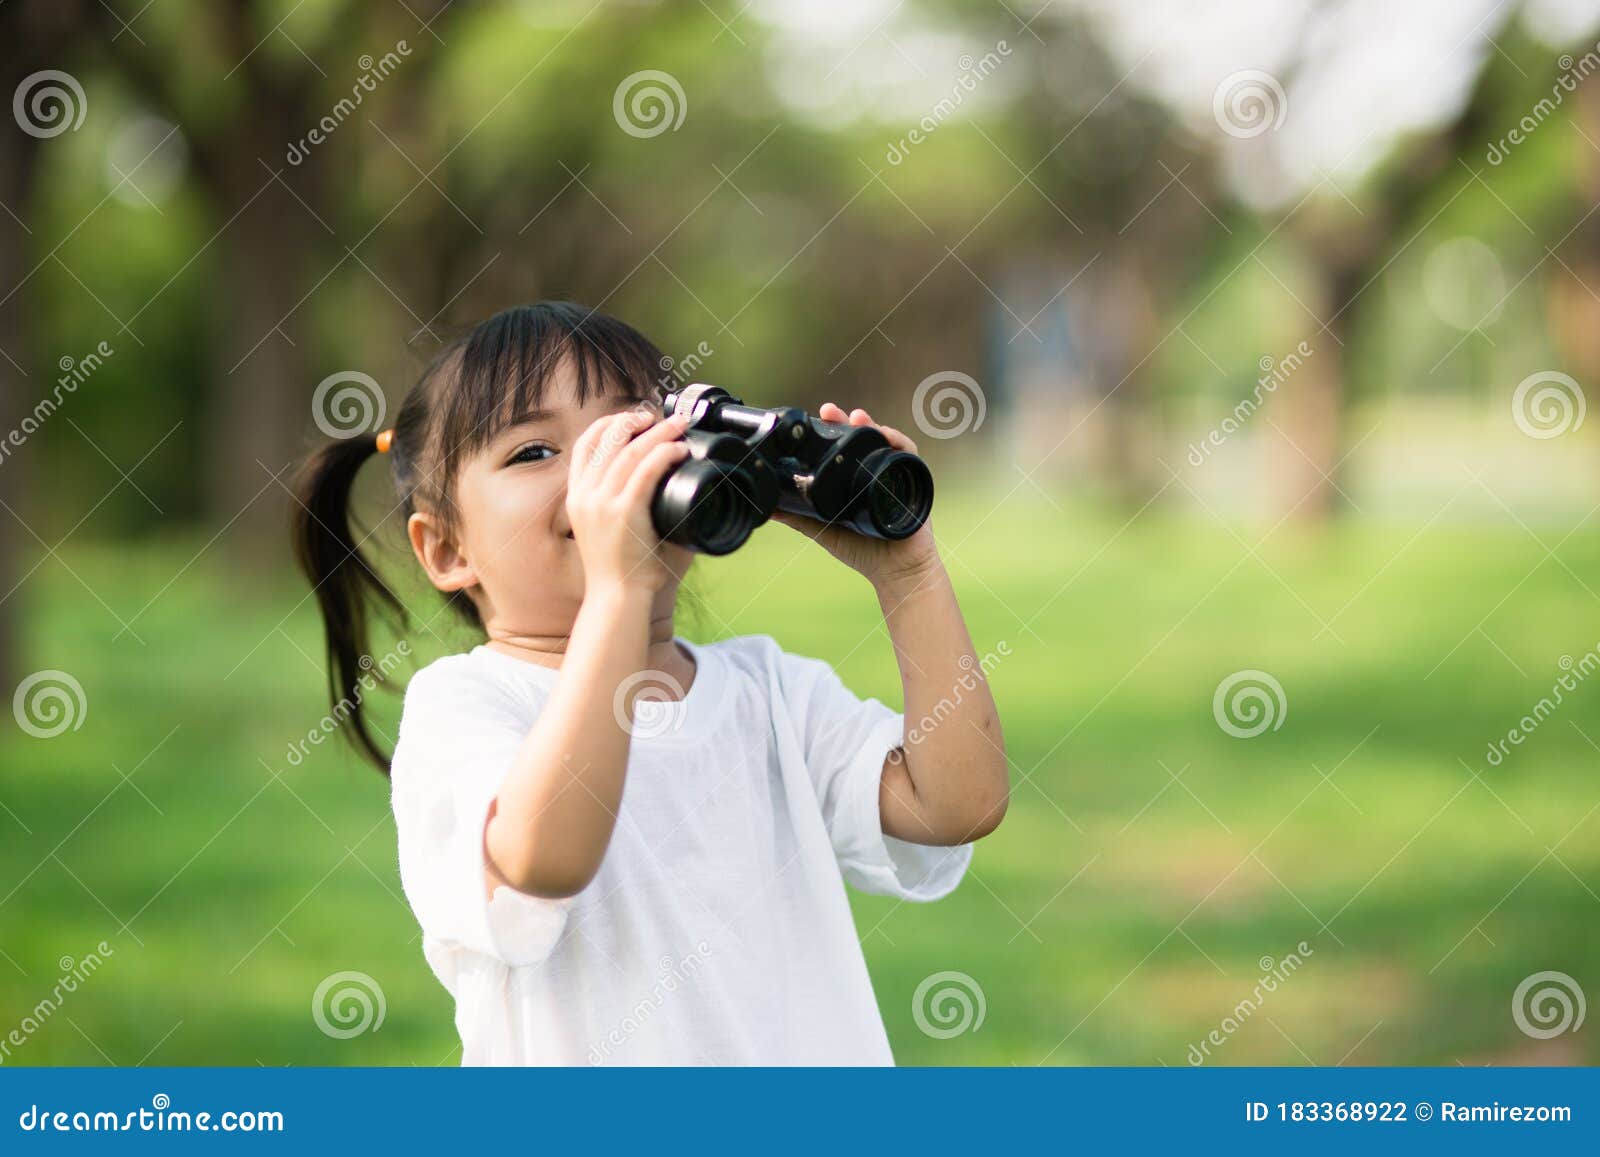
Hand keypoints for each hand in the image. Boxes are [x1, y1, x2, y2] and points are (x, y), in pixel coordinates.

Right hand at [566, 407, 690, 593]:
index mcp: (577, 496)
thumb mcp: (610, 528)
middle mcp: (585, 496)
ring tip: (679, 426)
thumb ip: (624, 503)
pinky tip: (678, 450)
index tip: (635, 418)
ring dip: (658, 433)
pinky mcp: (623, 514)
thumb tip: (655, 483)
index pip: (587, 445)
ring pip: (630, 452)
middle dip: (639, 421)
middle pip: (610, 440)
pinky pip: (644, 472)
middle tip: (664, 417)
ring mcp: (602, 504)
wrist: (616, 598)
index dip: (611, 423)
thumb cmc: (622, 569)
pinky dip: (663, 455)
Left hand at [770, 402, 941, 591]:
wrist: (896, 572)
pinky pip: (909, 454)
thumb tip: (768, 509)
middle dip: (848, 421)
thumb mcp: (824, 530)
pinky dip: (899, 441)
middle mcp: (874, 472)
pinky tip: (886, 435)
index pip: (843, 447)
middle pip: (863, 438)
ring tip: (858, 417)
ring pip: (884, 441)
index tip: (817, 417)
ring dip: (872, 426)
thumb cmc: (863, 552)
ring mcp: (894, 474)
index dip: (832, 430)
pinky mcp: (913, 481)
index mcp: (853, 479)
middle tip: (830, 411)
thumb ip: (799, 518)